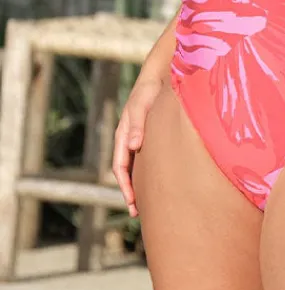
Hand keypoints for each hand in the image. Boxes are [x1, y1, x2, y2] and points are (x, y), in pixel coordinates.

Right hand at [112, 76, 162, 216]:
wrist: (160, 77)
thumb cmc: (150, 91)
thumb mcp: (141, 105)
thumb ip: (136, 124)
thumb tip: (132, 145)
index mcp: (123, 135)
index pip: (120, 166)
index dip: (124, 185)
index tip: (131, 201)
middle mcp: (129, 140)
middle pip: (126, 171)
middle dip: (130, 192)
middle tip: (136, 212)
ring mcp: (139, 139)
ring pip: (136, 168)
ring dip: (139, 186)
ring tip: (147, 205)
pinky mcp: (150, 137)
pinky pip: (147, 160)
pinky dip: (149, 174)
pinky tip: (159, 183)